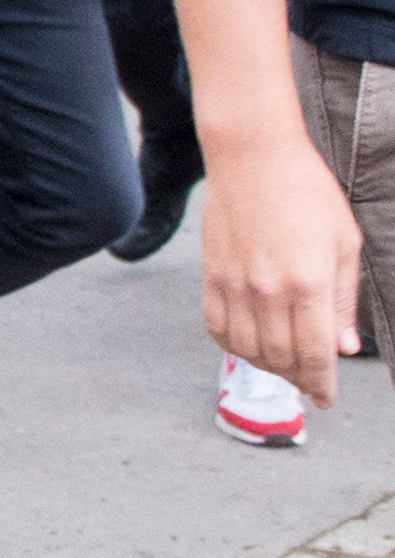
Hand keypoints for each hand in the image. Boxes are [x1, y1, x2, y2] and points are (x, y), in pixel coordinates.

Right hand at [196, 129, 360, 409]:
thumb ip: (344, 300)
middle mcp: (269, 292)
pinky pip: (218, 329)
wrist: (252, 158)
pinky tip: (250, 344)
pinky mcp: (211, 277)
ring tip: (283, 365)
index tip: (326, 399)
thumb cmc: (307, 192)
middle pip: (281, 359)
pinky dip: (234, 346)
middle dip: (298, 378)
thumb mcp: (344, 243)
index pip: (316, 355)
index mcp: (309, 284)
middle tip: (309, 382)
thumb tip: (345, 348)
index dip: (322, 385)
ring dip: (268, 367)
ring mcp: (236, 286)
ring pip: (248, 351)